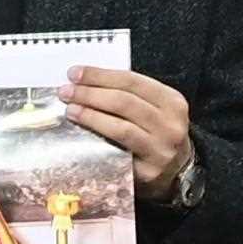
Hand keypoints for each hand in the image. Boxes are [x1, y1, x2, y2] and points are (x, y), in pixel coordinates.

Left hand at [58, 66, 195, 193]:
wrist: (177, 170)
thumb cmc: (155, 133)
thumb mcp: (151, 108)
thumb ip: (126, 94)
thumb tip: (83, 81)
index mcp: (172, 101)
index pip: (132, 81)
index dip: (101, 75)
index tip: (74, 73)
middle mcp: (171, 124)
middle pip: (125, 102)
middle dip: (90, 94)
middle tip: (65, 91)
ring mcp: (161, 149)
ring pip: (121, 127)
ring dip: (91, 115)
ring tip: (70, 109)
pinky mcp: (149, 171)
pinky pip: (118, 152)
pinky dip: (98, 138)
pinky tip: (81, 132)